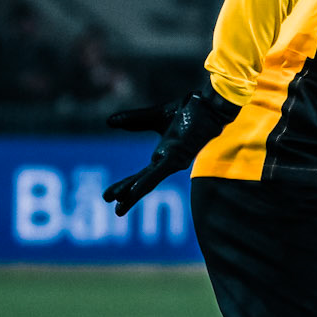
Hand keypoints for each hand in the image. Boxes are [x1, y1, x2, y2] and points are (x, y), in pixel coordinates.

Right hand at [103, 81, 239, 215]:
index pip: (141, 175)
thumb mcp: (154, 116)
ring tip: (120, 207)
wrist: (208, 104)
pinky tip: (134, 192)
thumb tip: (109, 122)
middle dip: (127, 196)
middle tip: (115, 211)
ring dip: (133, 194)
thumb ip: (134, 120)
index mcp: (163, 155)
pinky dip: (145, 182)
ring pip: (149, 181)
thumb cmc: (189, 111)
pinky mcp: (179, 155)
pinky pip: (159, 171)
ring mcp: (173, 160)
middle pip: (143, 183)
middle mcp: (168, 162)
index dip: (126, 186)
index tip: (110, 197)